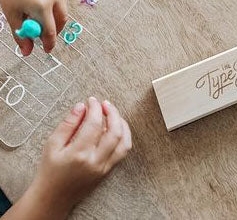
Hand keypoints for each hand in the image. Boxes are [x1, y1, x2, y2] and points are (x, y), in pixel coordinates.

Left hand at [0, 0, 66, 54]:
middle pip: (61, 22)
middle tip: (42, 34)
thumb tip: (26, 51)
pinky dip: (56, 4)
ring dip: (54, 17)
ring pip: (64, 10)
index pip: (50, 31)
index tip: (46, 50)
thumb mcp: (11, 13)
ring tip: (37, 12)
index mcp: (41, 5)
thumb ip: (21, 33)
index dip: (48, 43)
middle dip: (53, 30)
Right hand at [26, 98, 131, 216]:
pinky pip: (123, 151)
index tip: (91, 100)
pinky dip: (123, 136)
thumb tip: (81, 106)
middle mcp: (94, 161)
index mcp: (78, 154)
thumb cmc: (49, 171)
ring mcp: (103, 168)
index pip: (93, 124)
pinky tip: (117, 128)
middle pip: (114, 131)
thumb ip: (68, 124)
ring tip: (112, 113)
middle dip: (112, 112)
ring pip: (123, 142)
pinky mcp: (107, 171)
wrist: (52, 199)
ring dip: (121, 123)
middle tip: (104, 103)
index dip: (94, 108)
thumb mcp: (52, 145)